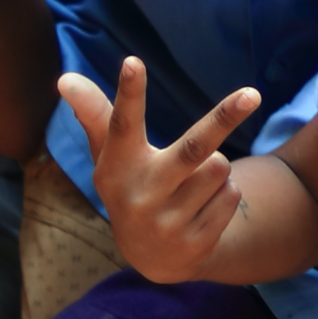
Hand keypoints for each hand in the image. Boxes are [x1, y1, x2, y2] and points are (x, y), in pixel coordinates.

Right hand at [62, 59, 262, 283]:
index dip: (129, 93)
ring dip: (215, 167)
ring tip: (191, 183)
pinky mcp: (195, 242)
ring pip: (219, 167)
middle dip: (225, 117)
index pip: (122, 124)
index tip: (133, 61)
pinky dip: (225, 194)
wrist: (152, 257)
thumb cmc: (131, 184)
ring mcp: (167, 222)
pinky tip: (201, 208)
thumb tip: (64, 78)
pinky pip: (231, 195)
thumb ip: (95, 115)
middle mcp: (139, 195)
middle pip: (193, 147)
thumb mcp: (111, 155)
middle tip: (253, 94)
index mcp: (116, 167)